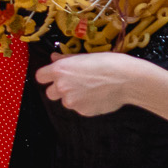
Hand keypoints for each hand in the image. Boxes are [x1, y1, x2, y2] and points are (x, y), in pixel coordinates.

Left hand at [35, 51, 163, 117]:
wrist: (127, 79)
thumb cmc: (108, 63)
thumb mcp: (85, 56)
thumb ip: (66, 59)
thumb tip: (54, 57)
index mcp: (60, 70)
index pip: (40, 77)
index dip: (47, 76)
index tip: (53, 76)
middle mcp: (62, 87)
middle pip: (50, 93)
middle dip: (59, 89)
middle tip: (74, 84)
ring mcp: (72, 101)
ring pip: (66, 101)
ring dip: (73, 97)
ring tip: (91, 89)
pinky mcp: (83, 111)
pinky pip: (79, 108)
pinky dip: (86, 104)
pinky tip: (98, 96)